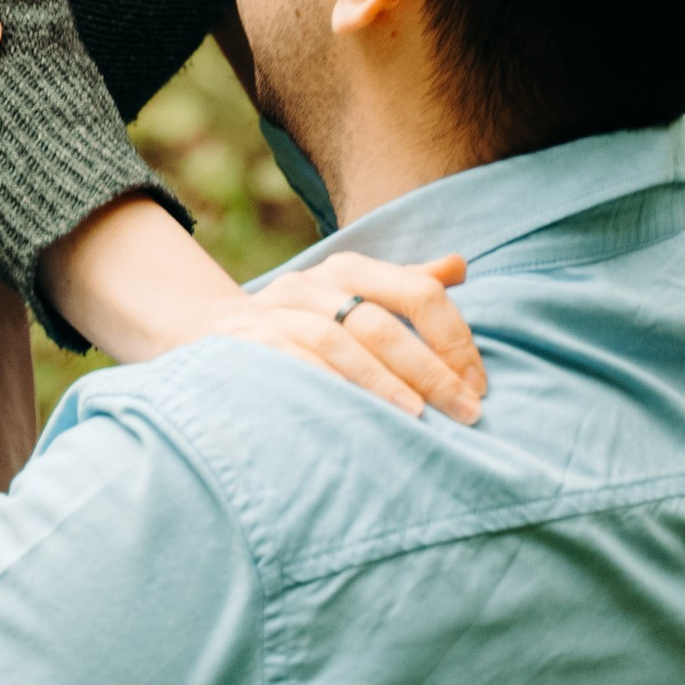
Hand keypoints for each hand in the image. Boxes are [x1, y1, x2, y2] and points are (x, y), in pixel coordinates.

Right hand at [193, 245, 484, 425]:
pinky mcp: (246, 344)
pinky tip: (356, 416)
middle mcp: (311, 283)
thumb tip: (460, 266)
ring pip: (337, 343)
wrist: (205, 331)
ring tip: (418, 418)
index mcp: (347, 269)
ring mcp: (275, 312)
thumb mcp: (350, 297)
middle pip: (381, 322)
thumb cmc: (299, 324)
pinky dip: (328, 387)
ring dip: (382, 383)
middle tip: (466, 411)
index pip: (416, 291)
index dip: (453, 338)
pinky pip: (292, 364)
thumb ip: (403, 286)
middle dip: (429, 369)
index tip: (479, 384)